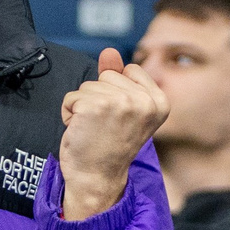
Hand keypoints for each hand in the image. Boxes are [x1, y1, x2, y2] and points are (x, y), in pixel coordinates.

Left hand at [57, 48, 167, 221]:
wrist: (96, 179)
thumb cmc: (109, 146)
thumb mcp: (123, 109)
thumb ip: (119, 78)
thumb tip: (109, 51)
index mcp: (160, 102)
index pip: (130, 70)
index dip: (117, 92)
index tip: (120, 119)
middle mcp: (145, 101)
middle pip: (107, 75)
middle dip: (98, 98)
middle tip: (105, 126)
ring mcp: (121, 102)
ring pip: (88, 85)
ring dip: (83, 107)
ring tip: (93, 130)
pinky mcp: (96, 106)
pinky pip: (72, 97)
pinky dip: (69, 113)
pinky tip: (80, 131)